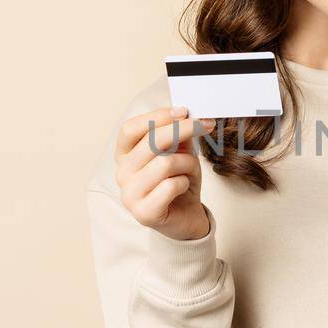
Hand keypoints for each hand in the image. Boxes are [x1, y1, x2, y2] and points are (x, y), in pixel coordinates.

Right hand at [115, 105, 216, 241]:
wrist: (187, 217)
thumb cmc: (180, 181)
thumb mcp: (180, 152)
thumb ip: (178, 134)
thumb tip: (185, 114)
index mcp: (125, 155)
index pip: (130, 128)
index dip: (156, 116)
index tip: (183, 111)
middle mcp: (121, 173)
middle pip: (151, 142)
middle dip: (183, 129)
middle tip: (206, 125)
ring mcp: (129, 194)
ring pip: (165, 163)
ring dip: (188, 163)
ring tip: (191, 170)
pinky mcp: (143, 213)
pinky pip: (171, 186)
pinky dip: (185, 182)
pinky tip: (184, 188)